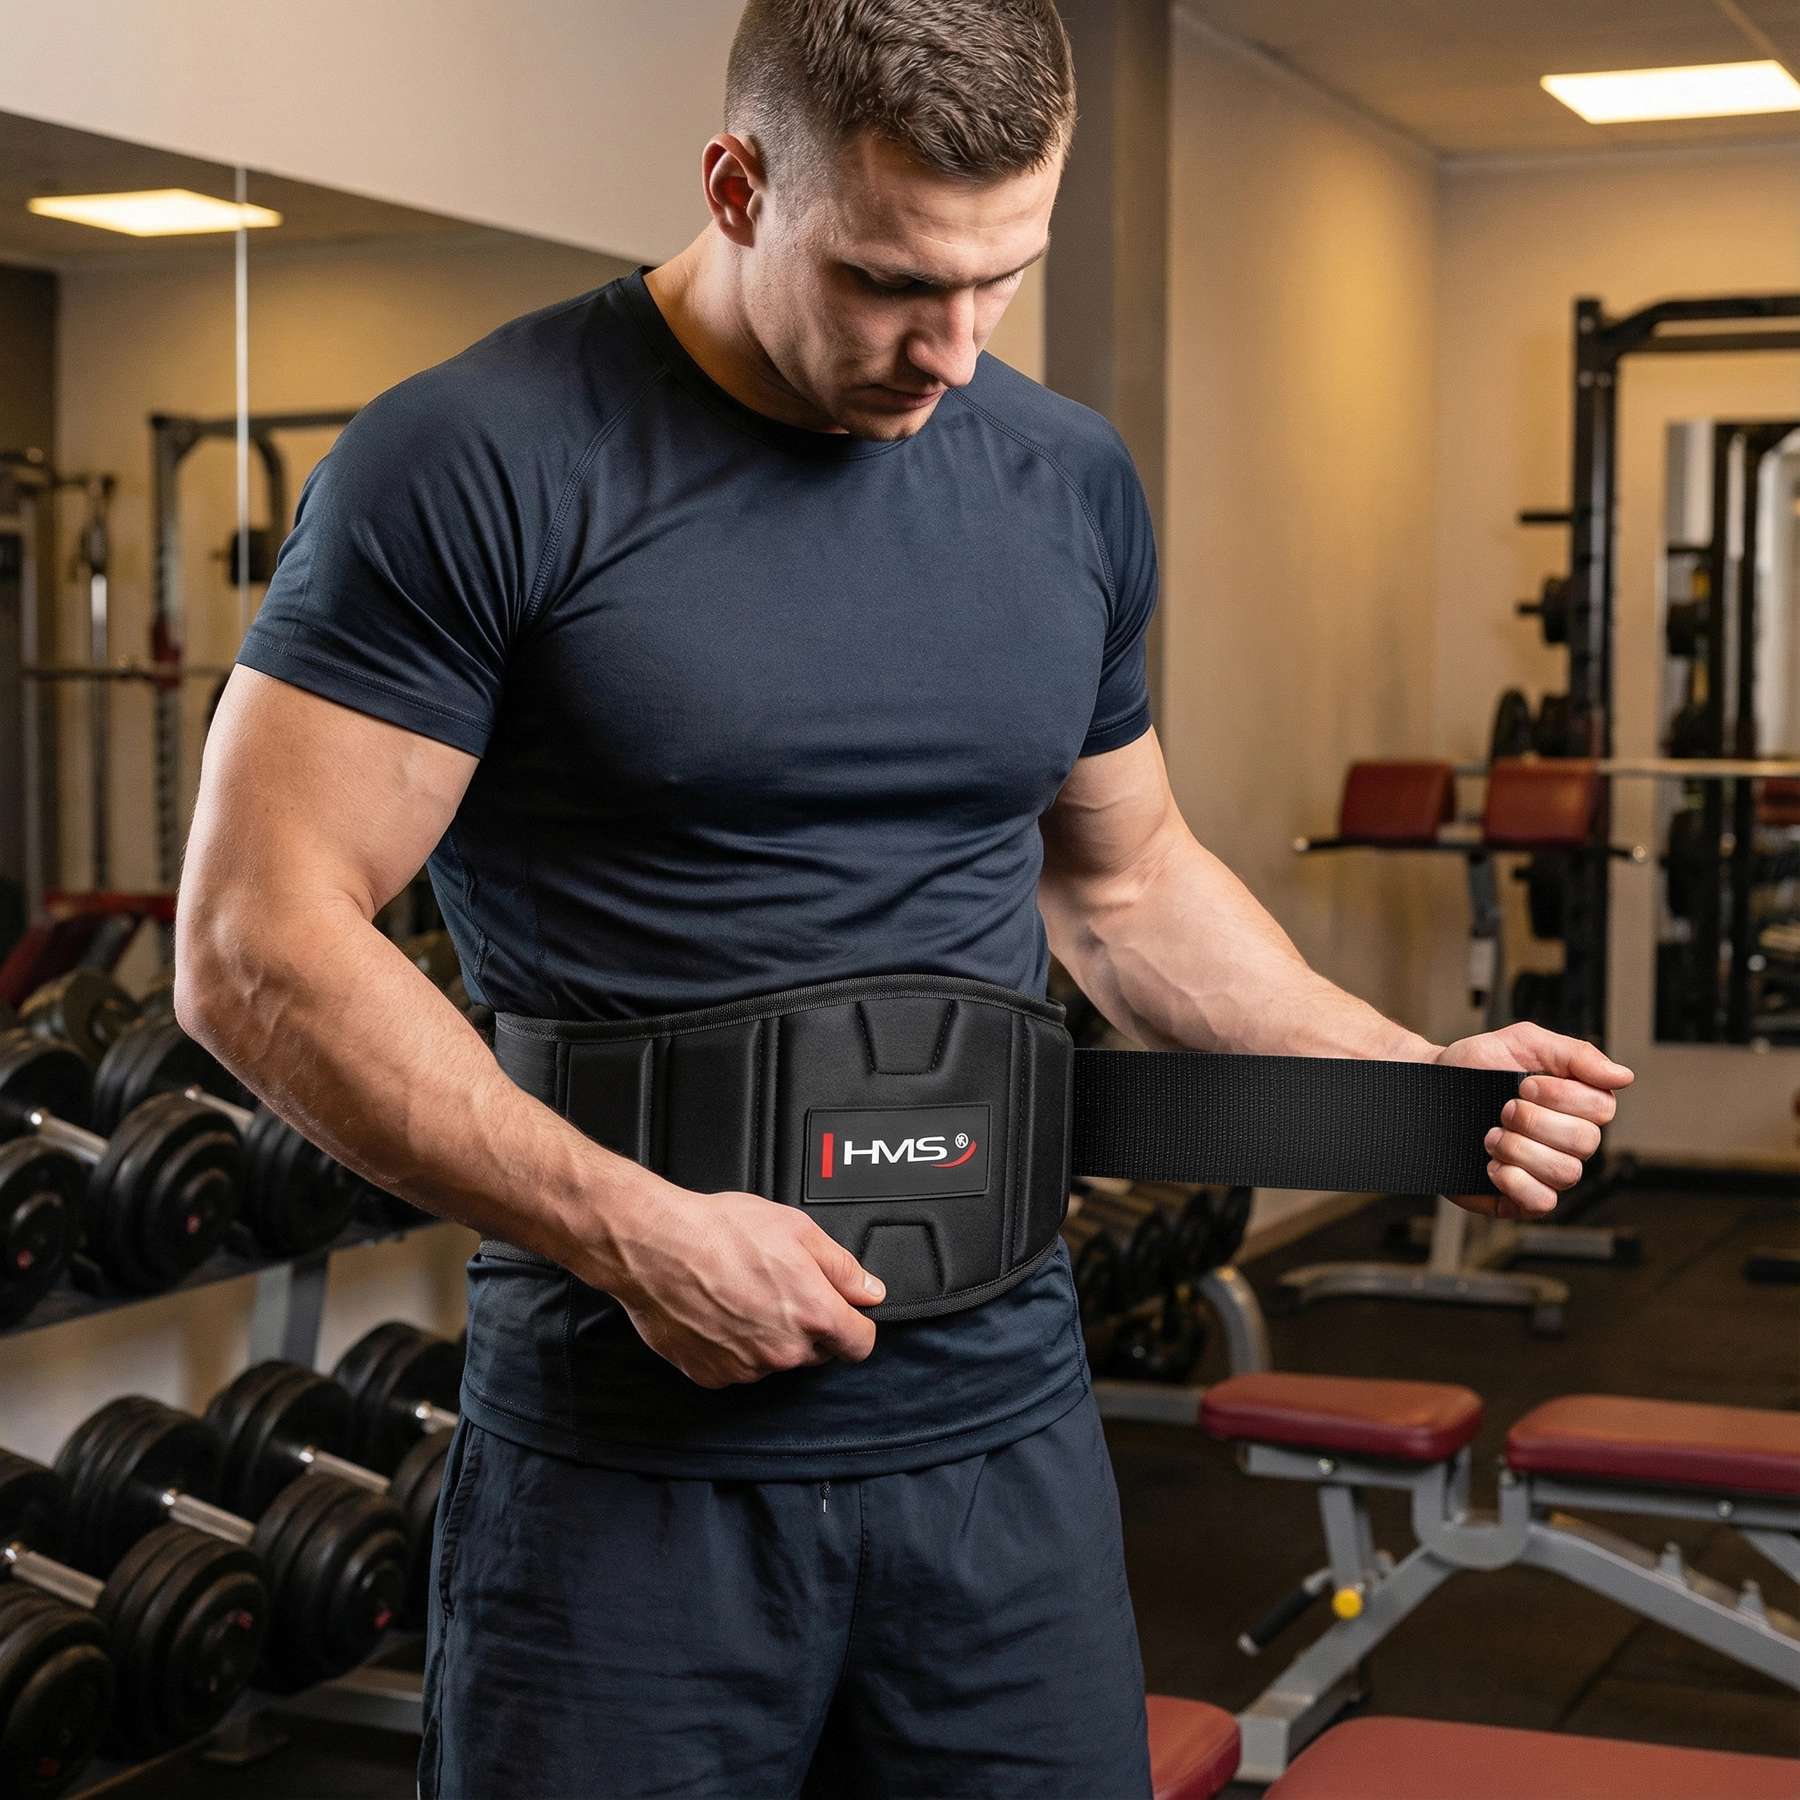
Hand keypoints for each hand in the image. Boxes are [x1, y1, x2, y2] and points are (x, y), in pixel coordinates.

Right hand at [590, 1173, 884, 1387]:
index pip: (860, 1344)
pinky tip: (719, 1313)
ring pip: (775, 1360)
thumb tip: (870, 1290)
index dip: (856, 1325)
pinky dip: (733, 1348)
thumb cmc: (719, 1231)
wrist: (656, 1246)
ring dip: (769, 1337)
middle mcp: (783, 1350)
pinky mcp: (712, 1375)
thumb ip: (842, 1266)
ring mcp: (746, 1368)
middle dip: (808, 1327)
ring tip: (741, 1294)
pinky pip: (737, 1368)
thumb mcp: (796, 1229)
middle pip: (817, 1353)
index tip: (844, 1314)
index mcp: (813, 1314)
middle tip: (779, 1288)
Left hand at [1436, 1023, 1632, 1219]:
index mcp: (1576, 1104)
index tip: (1524, 1083)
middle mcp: (1567, 1141)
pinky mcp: (1519, 1197)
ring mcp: (1545, 1171)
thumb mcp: (1525, 1042)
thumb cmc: (1476, 1067)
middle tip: (1503, 1109)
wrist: (1428, 1089)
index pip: (1602, 1109)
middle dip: (1535, 1121)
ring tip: (1491, 1134)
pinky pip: (1541, 1203)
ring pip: (1565, 1173)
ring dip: (1520, 1149)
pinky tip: (1492, 1164)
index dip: (1561, 1096)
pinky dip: (1516, 1183)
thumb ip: (1575, 1054)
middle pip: (1585, 1143)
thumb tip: (1623, 1076)